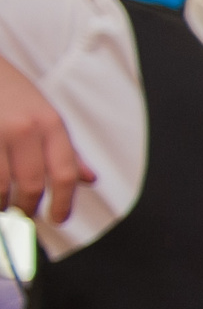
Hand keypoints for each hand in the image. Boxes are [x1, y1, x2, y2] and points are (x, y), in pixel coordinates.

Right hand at [0, 56, 91, 223]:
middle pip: (32, 184)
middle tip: (25, 216)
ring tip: (3, 208)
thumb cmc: (8, 89)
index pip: (65, 173)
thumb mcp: (44, 113)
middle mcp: (24, 128)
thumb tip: (88, 179)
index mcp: (49, 124)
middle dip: (28, 208)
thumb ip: (66, 149)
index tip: (59, 218)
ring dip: (2, 205)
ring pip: (1, 186)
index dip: (63, 203)